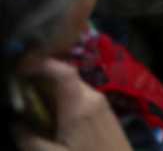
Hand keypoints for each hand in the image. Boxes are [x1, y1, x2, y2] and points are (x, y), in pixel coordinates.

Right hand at [14, 57, 129, 150]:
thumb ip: (29, 140)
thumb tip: (15, 123)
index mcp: (80, 104)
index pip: (63, 71)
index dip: (41, 63)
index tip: (20, 69)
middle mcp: (93, 97)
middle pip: (65, 78)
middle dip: (41, 81)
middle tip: (20, 93)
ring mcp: (103, 103)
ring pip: (72, 88)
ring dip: (51, 93)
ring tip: (32, 108)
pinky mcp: (106, 112)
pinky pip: (80, 98)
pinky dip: (63, 102)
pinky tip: (53, 118)